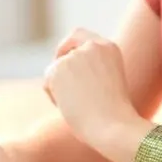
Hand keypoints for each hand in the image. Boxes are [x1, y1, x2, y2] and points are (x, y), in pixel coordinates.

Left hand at [43, 28, 142, 150]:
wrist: (114, 126)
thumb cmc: (114, 116)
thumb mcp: (107, 86)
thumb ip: (90, 73)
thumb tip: (68, 80)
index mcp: (109, 47)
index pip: (80, 35)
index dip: (69, 46)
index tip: (65, 59)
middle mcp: (92, 46)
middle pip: (64, 47)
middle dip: (58, 62)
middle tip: (56, 81)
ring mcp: (75, 55)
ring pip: (55, 69)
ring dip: (60, 88)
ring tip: (77, 107)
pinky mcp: (59, 67)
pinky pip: (48, 82)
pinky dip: (54, 97)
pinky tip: (70, 108)